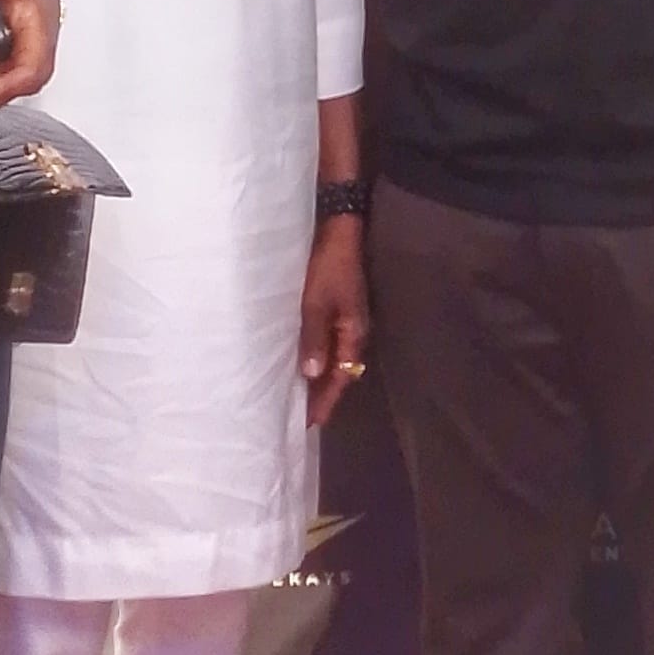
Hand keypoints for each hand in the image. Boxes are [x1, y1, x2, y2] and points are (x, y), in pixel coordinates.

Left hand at [299, 215, 369, 427]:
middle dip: (323, 395)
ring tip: (299, 396)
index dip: (326, 401)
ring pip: (335, 360)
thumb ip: (314, 338)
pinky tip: (302, 362)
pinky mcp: (338, 311)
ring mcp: (347, 321)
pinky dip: (317, 358)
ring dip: (320, 378)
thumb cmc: (327, 266)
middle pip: (341, 373)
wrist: (339, 231)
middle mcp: (354, 332)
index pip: (341, 378)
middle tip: (301, 416)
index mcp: (353, 333)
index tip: (310, 423)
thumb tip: (312, 374)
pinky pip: (329, 344)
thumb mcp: (317, 303)